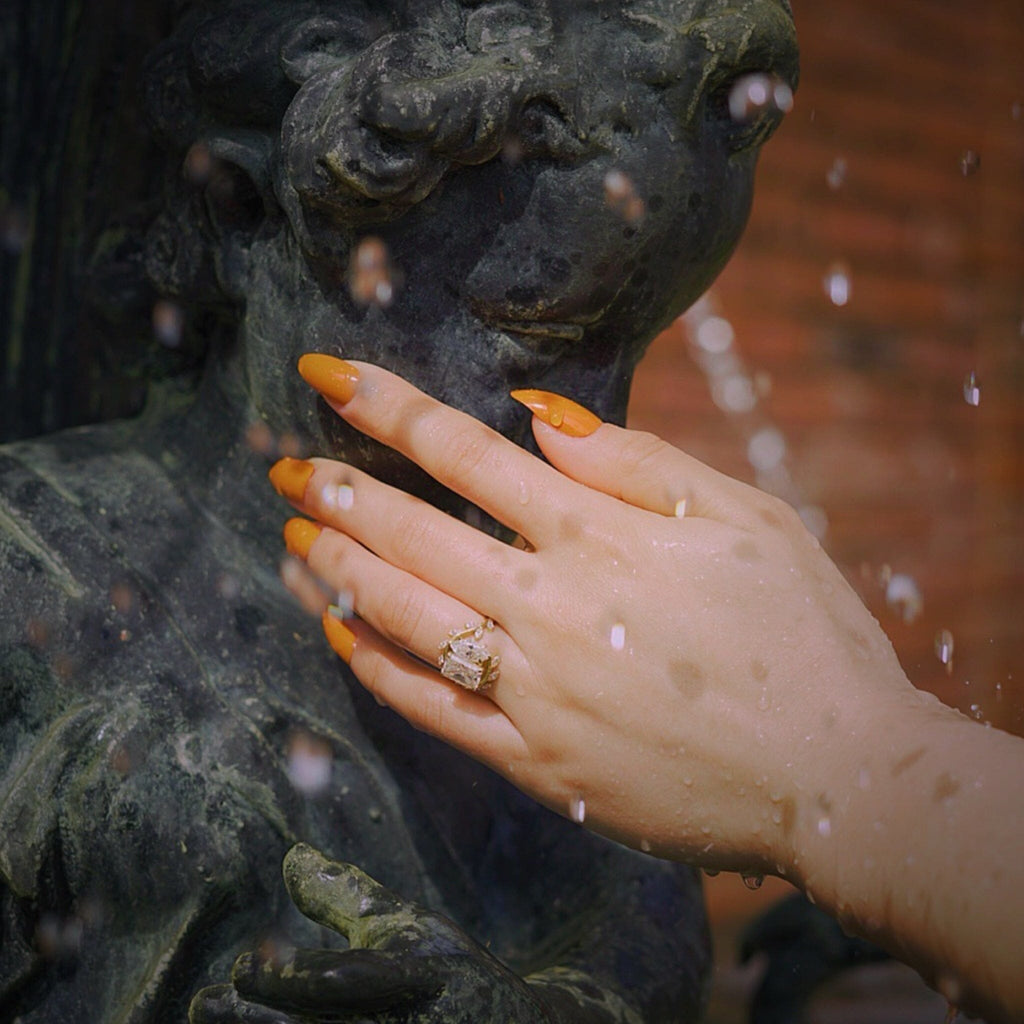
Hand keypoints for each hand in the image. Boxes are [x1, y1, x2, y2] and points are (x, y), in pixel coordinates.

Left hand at [189, 843, 619, 1023]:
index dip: (284, 979)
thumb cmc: (452, 973)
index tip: (240, 965)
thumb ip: (346, 898)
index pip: (341, 983)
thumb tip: (289, 858)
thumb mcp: (409, 928)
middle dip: (253, 1023)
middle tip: (204, 1005)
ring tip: (209, 1018)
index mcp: (410, 981)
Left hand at [270, 357, 917, 878]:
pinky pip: (432, 708)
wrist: (837, 776)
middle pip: (411, 532)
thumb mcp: (745, 516)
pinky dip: (377, 667)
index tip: (322, 372)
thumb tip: (534, 417)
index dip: (384, 404)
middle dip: (337, 490)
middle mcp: (548, 607)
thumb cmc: (803, 633)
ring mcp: (533, 691)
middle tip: (285, 468)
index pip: (461, 450)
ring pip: (403, 616)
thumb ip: (634, 461)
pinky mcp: (535, 764)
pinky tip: (341, 635)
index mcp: (599, 535)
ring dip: (340, 570)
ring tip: (296, 538)